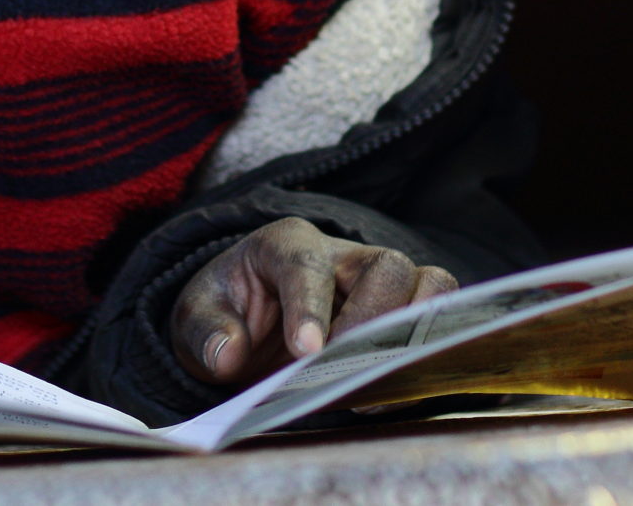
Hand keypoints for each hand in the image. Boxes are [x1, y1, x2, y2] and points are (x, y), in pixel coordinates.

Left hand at [170, 217, 457, 384]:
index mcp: (286, 244)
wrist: (247, 322)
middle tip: (341, 366)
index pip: (307, 264)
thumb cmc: (225, 313)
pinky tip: (390, 388)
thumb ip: (205, 331)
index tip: (307, 352)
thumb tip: (229, 353)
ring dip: (414, 328)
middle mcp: (342, 255)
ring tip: (377, 374)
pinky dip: (427, 349)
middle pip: (385, 265)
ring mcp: (379, 283)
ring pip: (429, 282)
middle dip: (371, 318)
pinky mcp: (401, 312)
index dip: (310, 307)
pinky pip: (438, 317)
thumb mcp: (195, 318)